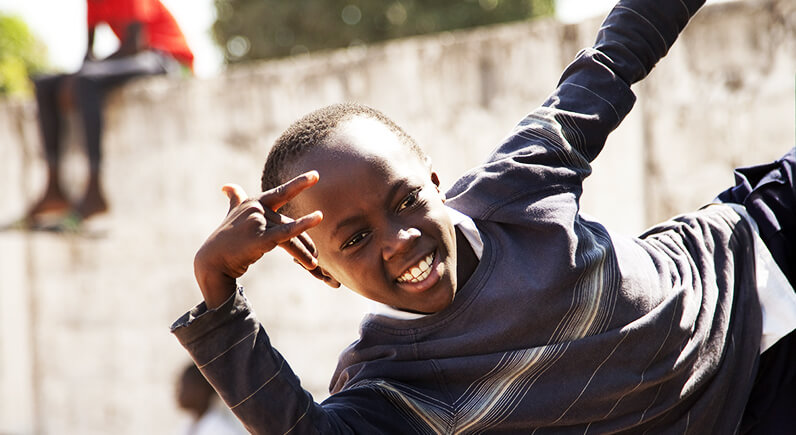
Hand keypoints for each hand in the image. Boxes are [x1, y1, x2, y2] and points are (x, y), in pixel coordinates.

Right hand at [194, 171, 327, 307]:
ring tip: (315, 262)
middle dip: (304, 238)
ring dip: (304, 251)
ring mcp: (258, 222)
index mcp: (254, 203)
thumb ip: (234, 199)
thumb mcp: (231, 214)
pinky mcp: (260, 238)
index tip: (316, 175)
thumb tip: (226, 186)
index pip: (281, 192)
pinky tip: (317, 222)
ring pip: (291, 234)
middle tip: (319, 238)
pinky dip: (303, 227)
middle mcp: (257, 209)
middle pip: (290, 222)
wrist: (212, 261)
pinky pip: (287, 233)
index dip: (299, 183)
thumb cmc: (225, 239)